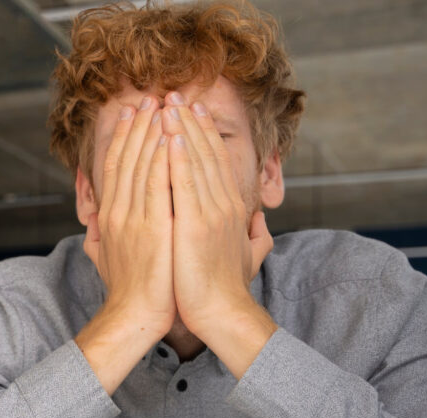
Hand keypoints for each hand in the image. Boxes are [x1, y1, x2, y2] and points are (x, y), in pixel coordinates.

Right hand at [75, 97, 174, 393]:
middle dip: (139, 125)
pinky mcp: (154, 227)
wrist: (135, 317)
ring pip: (143, 163)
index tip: (133, 114)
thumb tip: (97, 227)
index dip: (124, 138)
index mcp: (110, 217)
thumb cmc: (128, 292)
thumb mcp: (106, 257)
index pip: (116, 167)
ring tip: (163, 105)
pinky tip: (171, 135)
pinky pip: (158, 182)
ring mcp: (135, 218)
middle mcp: (118, 212)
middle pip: (127, 158)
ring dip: (153, 131)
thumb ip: (104, 236)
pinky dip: (163, 156)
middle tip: (149, 97)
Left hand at [162, 93, 276, 375]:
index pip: (215, 161)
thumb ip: (250, 236)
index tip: (190, 109)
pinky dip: (178, 156)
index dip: (203, 133)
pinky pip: (185, 183)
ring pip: (195, 160)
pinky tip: (170, 134)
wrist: (222, 315)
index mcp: (231, 209)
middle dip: (190, 121)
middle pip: (205, 153)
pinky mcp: (196, 226)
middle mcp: (224, 205)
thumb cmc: (223, 289)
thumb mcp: (242, 256)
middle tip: (174, 94)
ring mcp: (211, 213)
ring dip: (181, 128)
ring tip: (168, 103)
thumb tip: (259, 226)